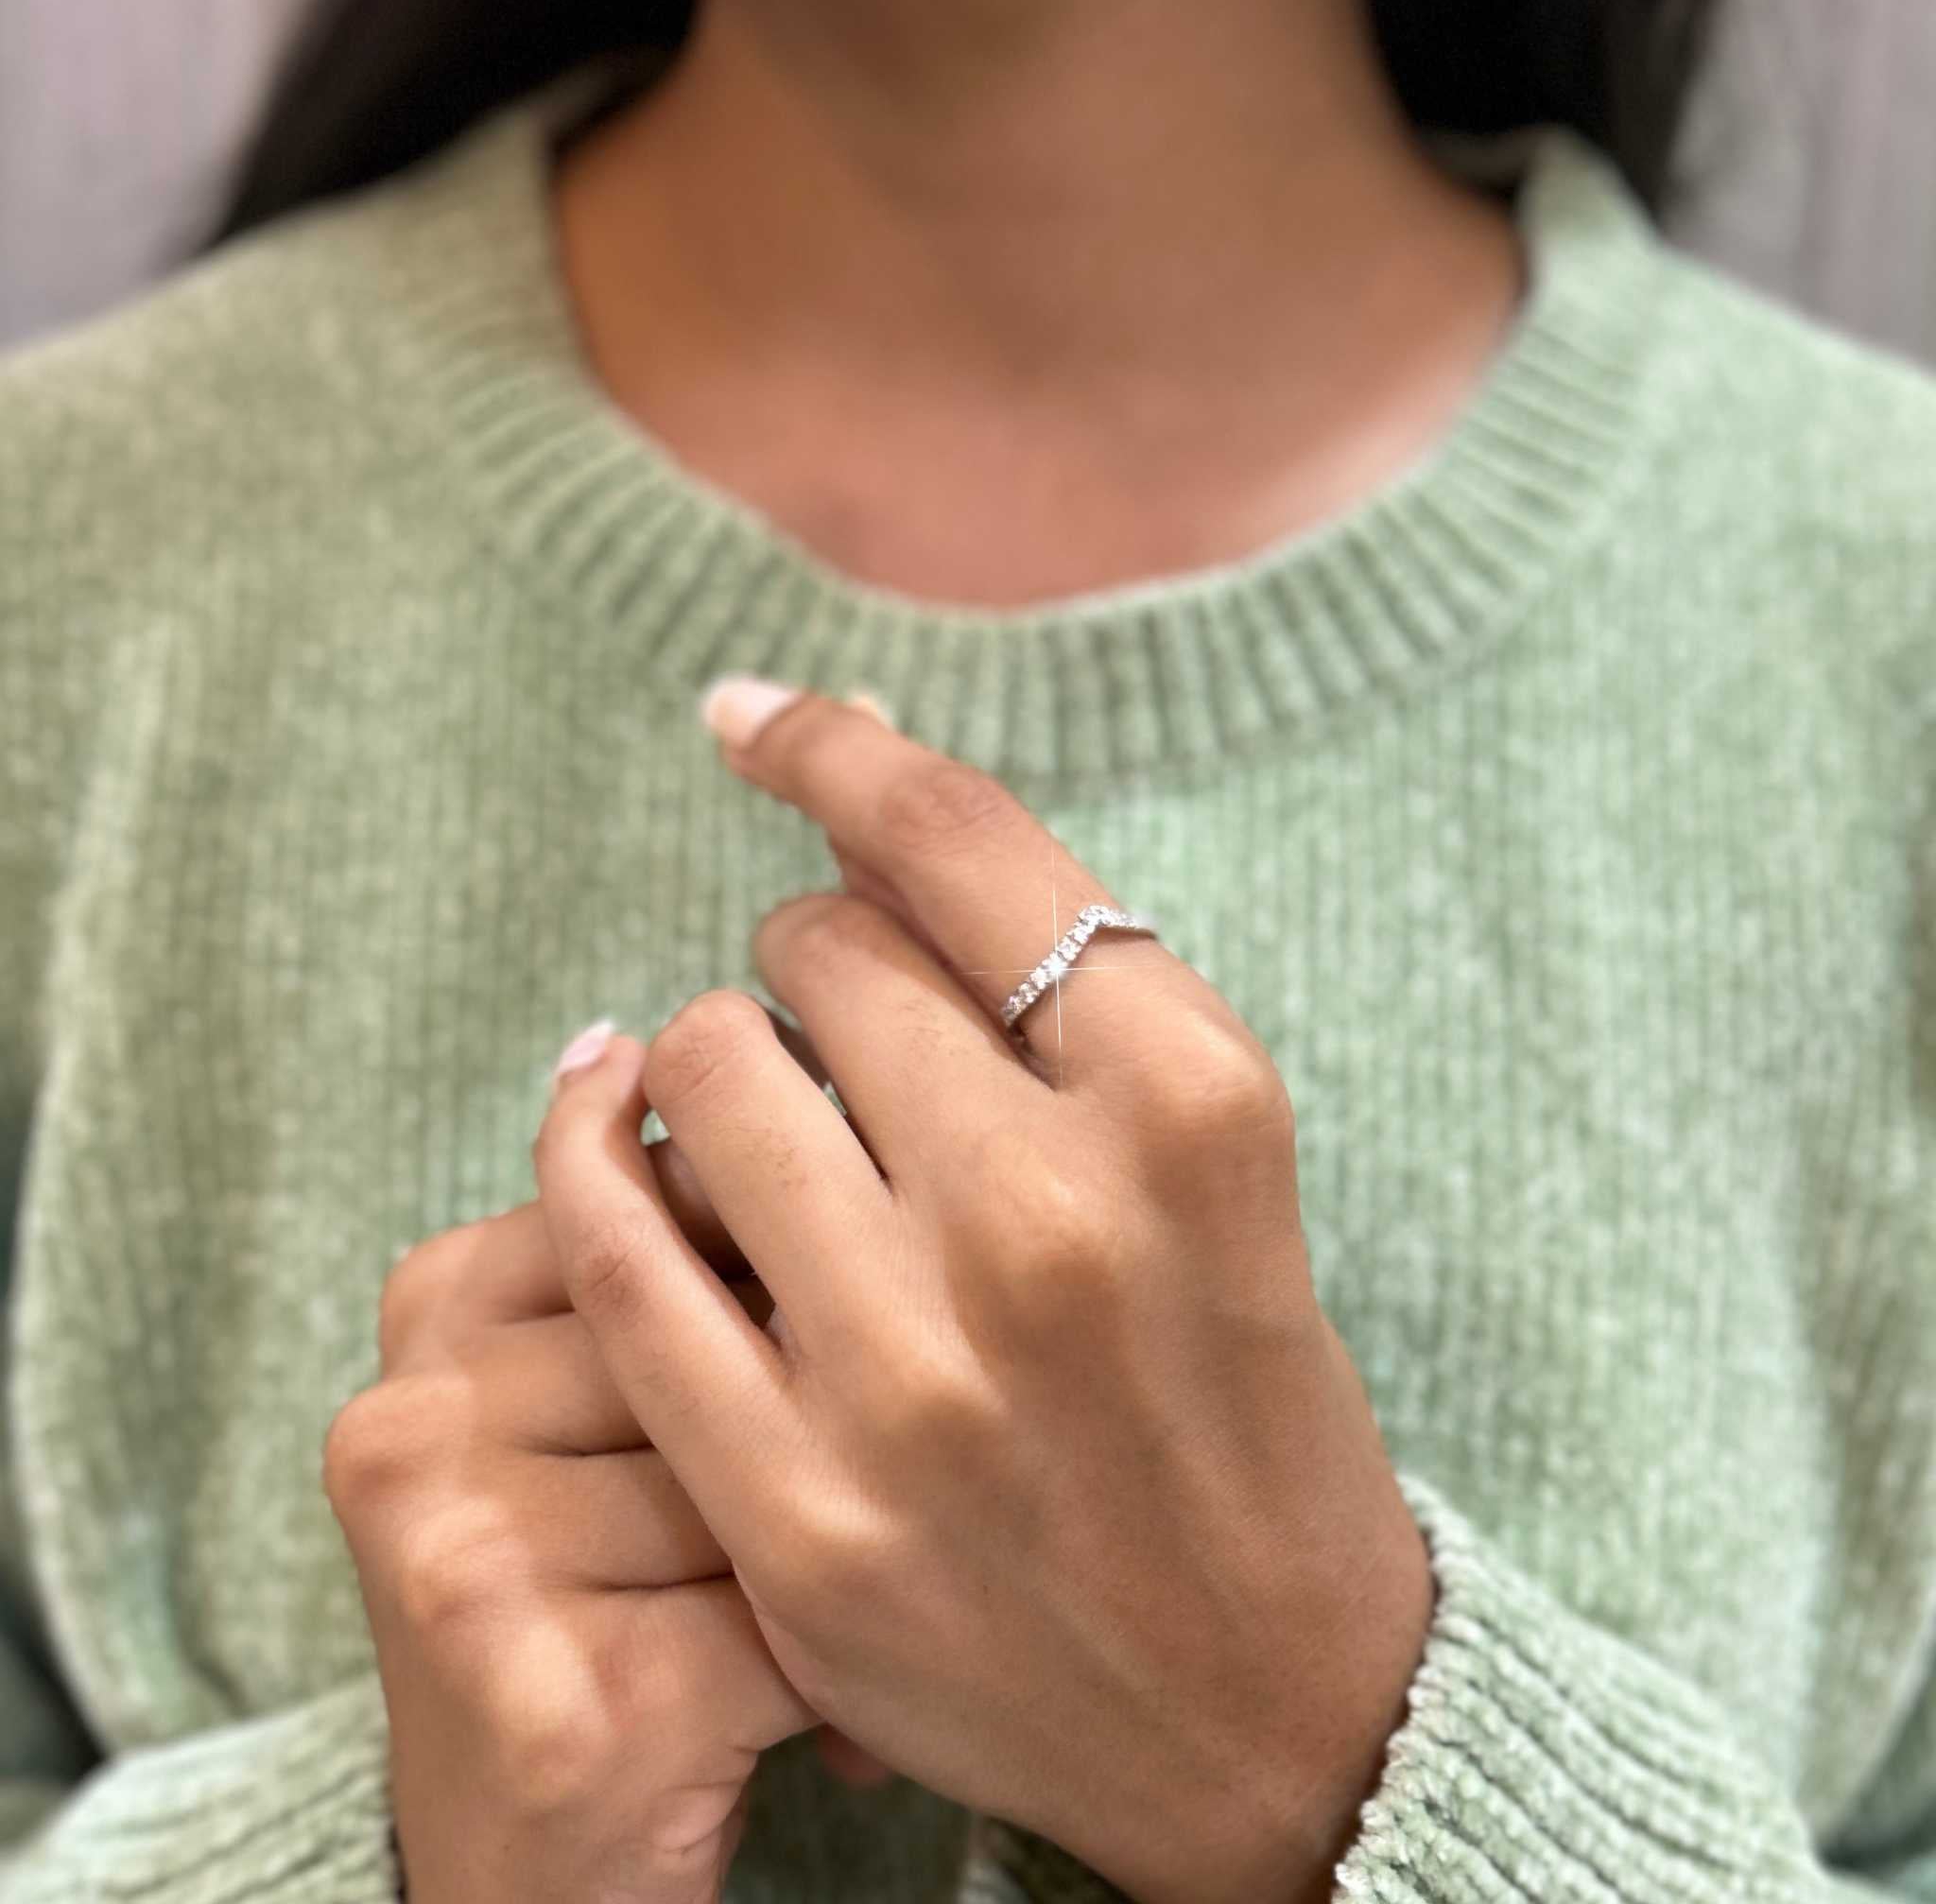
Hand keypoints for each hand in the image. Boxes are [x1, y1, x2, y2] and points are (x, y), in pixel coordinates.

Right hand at [323, 1198, 819, 1903]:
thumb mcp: (609, 1392)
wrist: (531, 1869)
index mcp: (433, 1303)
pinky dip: (849, 1662)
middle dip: (820, 1416)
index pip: (675, 1195)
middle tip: (832, 1489)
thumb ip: (663, 1243)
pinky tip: (827, 1705)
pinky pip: (797, 1615)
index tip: (797, 1359)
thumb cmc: (608, 1590)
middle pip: (731, 1332)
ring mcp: (469, 1568)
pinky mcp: (561, 1711)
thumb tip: (699, 1056)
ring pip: (776, 1471)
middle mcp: (414, 1425)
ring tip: (814, 1605)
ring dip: (842, 1543)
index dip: (783, 1276)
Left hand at [531, 684, 1435, 1903]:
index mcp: (1191, 1103)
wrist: (1269, 1705)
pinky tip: (608, 1133)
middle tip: (837, 1026)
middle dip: (809, 956)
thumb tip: (841, 758)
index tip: (752, 716)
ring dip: (711, 1058)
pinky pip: (617, 1251)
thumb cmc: (1236, 1385)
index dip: (835, 752)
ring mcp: (914, 1373)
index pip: (958, 845)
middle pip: (821, 949)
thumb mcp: (1204, 1151)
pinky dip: (594, 1160)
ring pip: (702, 1068)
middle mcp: (1056, 1217)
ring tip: (762, 1116)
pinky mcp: (798, 1505)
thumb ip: (1038, 966)